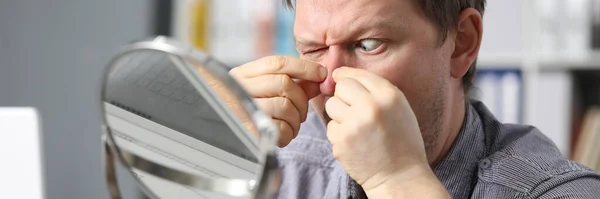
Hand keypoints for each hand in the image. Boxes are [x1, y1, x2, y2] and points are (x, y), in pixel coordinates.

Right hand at [229, 56, 326, 146]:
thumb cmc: (254, 112)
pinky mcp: (248, 130)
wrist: (230, 139)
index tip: (322, 74)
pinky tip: (284, 134)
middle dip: (301, 99)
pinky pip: (280, 128)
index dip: (304, 67)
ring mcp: (242, 109)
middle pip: (283, 83)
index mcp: (243, 74)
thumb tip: (321, 78)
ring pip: (284, 106)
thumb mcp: (270, 92)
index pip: (277, 63)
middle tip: (302, 111)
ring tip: (292, 124)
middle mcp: (239, 88)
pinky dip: (289, 133)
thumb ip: (296, 83)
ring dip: (296, 118)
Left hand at [325, 67, 446, 196]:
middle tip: (354, 110)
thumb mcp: (398, 106)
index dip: (346, 77)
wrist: (400, 176)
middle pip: (341, 87)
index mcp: (388, 95)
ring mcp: (354, 125)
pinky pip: (330, 128)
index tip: (342, 81)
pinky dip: (339, 134)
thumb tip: (338, 74)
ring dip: (339, 114)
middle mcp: (370, 106)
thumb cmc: (401, 140)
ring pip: (331, 105)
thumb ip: (373, 88)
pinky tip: (354, 142)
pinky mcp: (342, 142)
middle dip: (343, 96)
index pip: (356, 74)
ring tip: (356, 127)